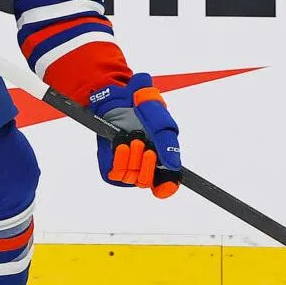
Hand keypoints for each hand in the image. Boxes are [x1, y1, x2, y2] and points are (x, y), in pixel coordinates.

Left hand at [88, 73, 181, 198]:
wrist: (120, 97)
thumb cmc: (144, 108)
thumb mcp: (161, 123)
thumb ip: (169, 144)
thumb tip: (173, 166)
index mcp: (162, 159)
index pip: (167, 184)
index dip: (167, 187)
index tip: (166, 183)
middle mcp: (145, 166)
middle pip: (147, 182)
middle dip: (147, 165)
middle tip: (148, 149)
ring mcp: (128, 166)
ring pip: (132, 178)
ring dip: (133, 158)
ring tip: (133, 140)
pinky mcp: (112, 165)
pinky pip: (116, 174)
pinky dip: (120, 160)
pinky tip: (122, 145)